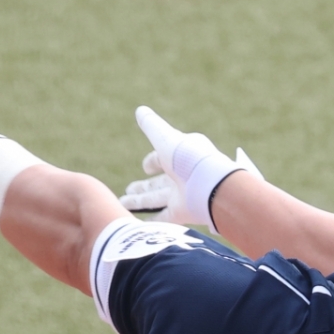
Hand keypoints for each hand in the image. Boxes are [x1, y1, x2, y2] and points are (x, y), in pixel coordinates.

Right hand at [119, 105, 261, 226]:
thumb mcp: (166, 138)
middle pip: (159, 182)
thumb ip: (152, 126)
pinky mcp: (184, 212)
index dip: (153, 161)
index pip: (165, 158)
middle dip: (143, 187)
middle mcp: (183, 176)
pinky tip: (138, 223)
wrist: (210, 186)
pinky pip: (165, 218)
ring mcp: (184, 195)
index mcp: (183, 155)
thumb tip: (140, 110)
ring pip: (158, 199)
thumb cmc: (188, 157)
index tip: (146, 167)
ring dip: (140, 202)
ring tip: (123, 205)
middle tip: (127, 191)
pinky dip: (152, 220)